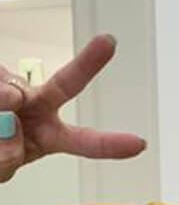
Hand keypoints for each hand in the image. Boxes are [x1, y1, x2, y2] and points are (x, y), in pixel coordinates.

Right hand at [0, 35, 145, 182]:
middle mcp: (36, 106)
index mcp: (48, 135)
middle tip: (108, 44)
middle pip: (67, 84)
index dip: (111, 145)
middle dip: (89, 64)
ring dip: (0, 107)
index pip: (84, 142)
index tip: (139, 144)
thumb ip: (5, 161)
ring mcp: (12, 87)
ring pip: (10, 94)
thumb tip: (11, 129)